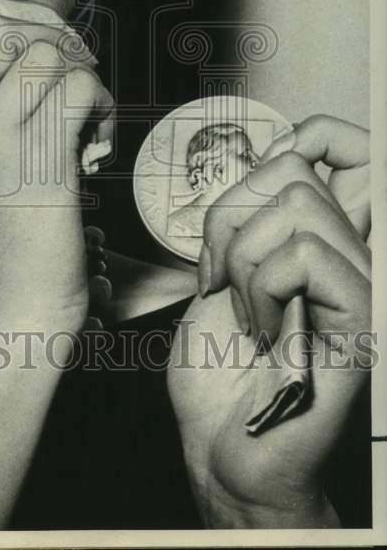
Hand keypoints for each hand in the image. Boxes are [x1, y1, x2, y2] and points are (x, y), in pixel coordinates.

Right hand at [0, 7, 112, 331]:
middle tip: (65, 76)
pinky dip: (98, 103)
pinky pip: (77, 88)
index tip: (29, 56)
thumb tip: (19, 49)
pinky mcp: (38, 163)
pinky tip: (96, 137)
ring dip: (78, 72)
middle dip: (42, 39)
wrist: (5, 312)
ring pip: (43, 52)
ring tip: (83, 112)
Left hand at [167, 114, 370, 526]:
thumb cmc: (220, 371)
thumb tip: (279, 157)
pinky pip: (304, 254)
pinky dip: (259, 286)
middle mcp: (356, 256)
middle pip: (299, 165)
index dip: (312, 136)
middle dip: (231, 212)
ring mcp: (364, 287)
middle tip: (223, 273)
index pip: (351, 149)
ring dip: (242, 257)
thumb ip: (255, 214)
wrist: (221, 449)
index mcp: (326, 240)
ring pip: (299, 203)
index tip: (260, 177)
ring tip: (245, 310)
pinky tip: (262, 330)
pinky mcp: (363, 322)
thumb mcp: (225, 270)